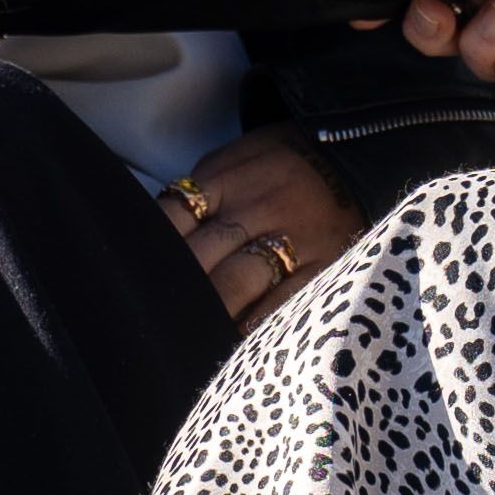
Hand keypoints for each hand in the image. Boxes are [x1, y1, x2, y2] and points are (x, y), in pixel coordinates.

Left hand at [161, 132, 361, 324]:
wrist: (357, 155)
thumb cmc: (283, 163)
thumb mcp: (237, 156)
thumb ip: (200, 191)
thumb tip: (158, 236)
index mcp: (229, 179)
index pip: (173, 218)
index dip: (151, 250)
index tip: (136, 277)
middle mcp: (259, 207)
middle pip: (199, 257)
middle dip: (174, 288)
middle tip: (153, 315)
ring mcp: (293, 239)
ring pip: (235, 284)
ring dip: (206, 310)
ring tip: (185, 332)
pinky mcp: (325, 266)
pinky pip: (281, 304)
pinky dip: (253, 326)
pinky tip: (233, 339)